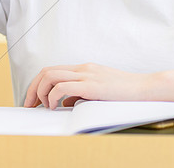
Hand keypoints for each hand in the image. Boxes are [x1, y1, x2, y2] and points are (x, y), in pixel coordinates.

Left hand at [23, 63, 152, 108]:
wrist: (144, 88)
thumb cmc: (125, 91)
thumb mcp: (100, 90)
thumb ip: (82, 93)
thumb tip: (67, 102)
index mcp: (84, 69)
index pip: (53, 70)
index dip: (37, 85)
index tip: (33, 100)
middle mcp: (83, 68)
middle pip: (46, 71)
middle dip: (32, 89)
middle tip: (29, 105)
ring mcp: (86, 75)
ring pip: (50, 75)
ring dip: (39, 92)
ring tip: (42, 106)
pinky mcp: (91, 85)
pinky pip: (61, 86)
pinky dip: (52, 96)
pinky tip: (54, 106)